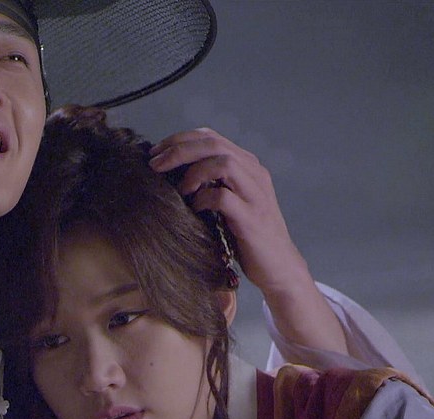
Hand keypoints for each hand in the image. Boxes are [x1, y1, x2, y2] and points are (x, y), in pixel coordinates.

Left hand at [148, 127, 305, 293]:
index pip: (211, 137)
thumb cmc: (245, 234)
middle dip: (178, 150)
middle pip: (214, 144)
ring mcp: (256, 195)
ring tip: (180, 190)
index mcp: (247, 165)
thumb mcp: (227, 200)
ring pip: (223, 164)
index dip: (179, 140)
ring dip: (193, 173)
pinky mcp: (252, 218)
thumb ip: (209, 182)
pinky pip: (223, 197)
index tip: (155, 153)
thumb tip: (168, 170)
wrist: (278, 266)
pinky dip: (203, 200)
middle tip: (154, 165)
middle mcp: (255, 173)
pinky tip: (195, 210)